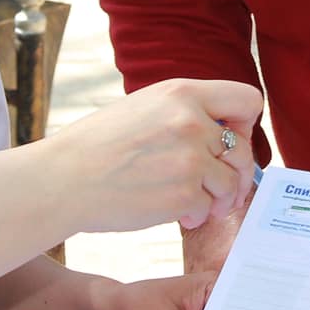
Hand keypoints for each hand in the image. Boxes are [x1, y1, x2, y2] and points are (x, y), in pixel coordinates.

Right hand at [43, 78, 259, 233]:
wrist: (63, 179)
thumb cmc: (97, 146)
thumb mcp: (143, 108)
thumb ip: (184, 113)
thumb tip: (224, 135)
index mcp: (181, 92)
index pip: (246, 99)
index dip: (245, 124)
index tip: (232, 141)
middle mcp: (192, 121)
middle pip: (243, 150)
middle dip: (235, 173)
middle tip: (220, 187)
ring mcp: (190, 159)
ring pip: (231, 184)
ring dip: (217, 199)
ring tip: (195, 204)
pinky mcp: (184, 194)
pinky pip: (209, 209)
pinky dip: (195, 216)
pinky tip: (176, 214)